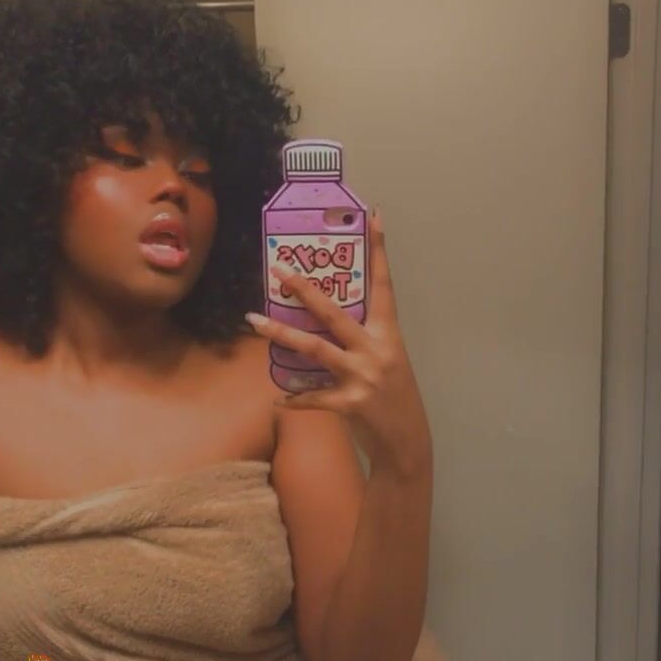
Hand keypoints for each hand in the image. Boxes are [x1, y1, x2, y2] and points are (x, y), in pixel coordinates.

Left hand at [245, 207, 431, 475]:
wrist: (407, 442)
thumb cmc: (394, 398)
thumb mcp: (387, 362)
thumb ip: (362, 341)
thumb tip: (327, 322)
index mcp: (388, 335)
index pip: (383, 286)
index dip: (379, 251)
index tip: (374, 217)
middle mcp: (376, 351)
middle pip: (334, 313)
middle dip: (304, 290)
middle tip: (279, 270)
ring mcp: (363, 377)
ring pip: (314, 349)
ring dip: (281, 334)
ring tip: (254, 320)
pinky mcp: (350, 404)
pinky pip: (313, 397)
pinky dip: (294, 399)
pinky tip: (277, 399)